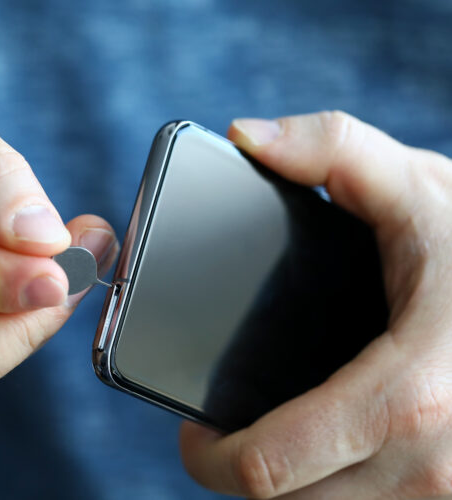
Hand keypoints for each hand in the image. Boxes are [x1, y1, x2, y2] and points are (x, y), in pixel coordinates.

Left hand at [180, 111, 451, 498]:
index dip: (212, 459)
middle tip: (231, 426)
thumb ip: (331, 149)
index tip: (194, 434)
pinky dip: (343, 485)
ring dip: (298, 481)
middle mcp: (435, 466)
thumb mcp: (419, 188)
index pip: (271, 468)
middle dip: (248, 468)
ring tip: (282, 429)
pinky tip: (334, 444)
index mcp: (407, 396)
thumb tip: (246, 136)